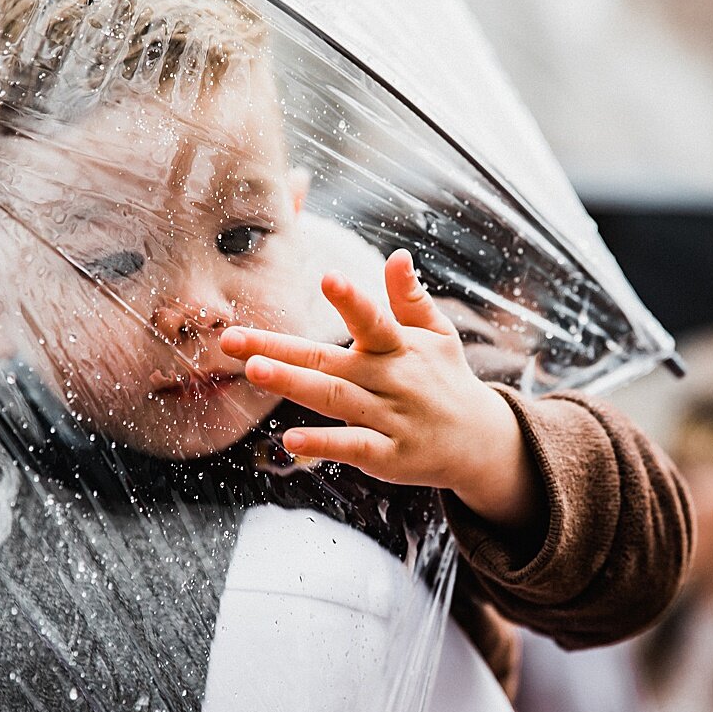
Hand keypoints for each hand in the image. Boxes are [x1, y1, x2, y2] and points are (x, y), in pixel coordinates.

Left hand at [219, 249, 541, 529]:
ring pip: (334, 400)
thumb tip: (397, 255)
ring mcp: (389, 419)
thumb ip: (410, 297)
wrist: (481, 441)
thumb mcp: (437, 334)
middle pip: (329, 361)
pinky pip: (352, 447)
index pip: (373, 319)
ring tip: (253, 370)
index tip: (328, 276)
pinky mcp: (388, 456)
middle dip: (280, 348)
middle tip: (232, 338)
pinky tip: (288, 441)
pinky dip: (323, 445)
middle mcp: (391, 380)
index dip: (351, 300)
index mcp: (399, 347)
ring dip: (293, 385)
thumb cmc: (446, 379)